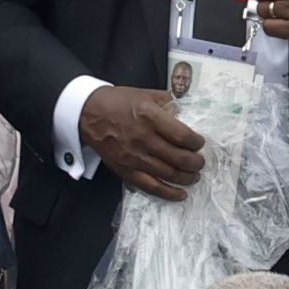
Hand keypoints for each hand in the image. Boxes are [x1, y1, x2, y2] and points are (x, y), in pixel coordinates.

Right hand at [78, 86, 205, 200]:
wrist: (88, 113)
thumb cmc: (118, 102)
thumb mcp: (145, 93)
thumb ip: (167, 103)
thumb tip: (185, 114)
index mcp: (150, 117)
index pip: (183, 136)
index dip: (196, 143)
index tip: (199, 143)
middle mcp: (144, 139)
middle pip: (179, 158)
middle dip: (196, 162)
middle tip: (200, 162)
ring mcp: (134, 157)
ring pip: (168, 174)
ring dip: (187, 177)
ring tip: (194, 175)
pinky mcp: (125, 170)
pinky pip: (151, 186)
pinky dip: (168, 193)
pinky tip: (181, 194)